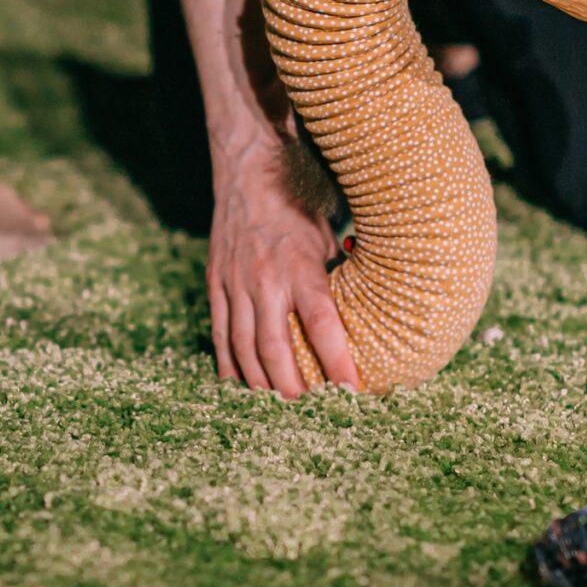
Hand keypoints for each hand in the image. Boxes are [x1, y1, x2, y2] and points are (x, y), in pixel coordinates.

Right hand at [206, 143, 359, 397]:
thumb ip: (342, 272)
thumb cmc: (299, 202)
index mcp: (300, 267)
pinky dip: (230, 365)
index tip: (352, 394)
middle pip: (275, 350)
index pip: (322, 326)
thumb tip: (371, 308)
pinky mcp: (215, 283)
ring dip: (261, 385)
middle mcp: (264, 279)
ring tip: (278, 410)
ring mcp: (234, 283)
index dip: (337, 364)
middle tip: (311, 416)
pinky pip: (220, 334)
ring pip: (244, 348)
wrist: (248, 170)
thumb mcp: (330, 232)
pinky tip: (240, 387)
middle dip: (293, 389)